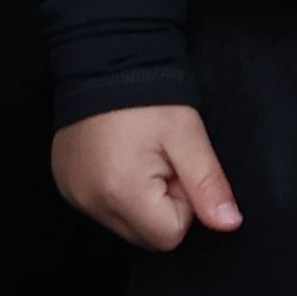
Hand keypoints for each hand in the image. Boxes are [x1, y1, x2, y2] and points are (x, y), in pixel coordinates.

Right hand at [54, 102, 243, 250]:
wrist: (103, 60)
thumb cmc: (150, 96)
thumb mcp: (188, 135)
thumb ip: (208, 184)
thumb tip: (230, 224)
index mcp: (121, 193)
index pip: (170, 235)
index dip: (184, 203)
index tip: (177, 165)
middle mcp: (90, 203)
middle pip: (146, 235)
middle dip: (162, 204)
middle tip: (161, 159)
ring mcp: (74, 196)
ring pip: (124, 224)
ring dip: (140, 199)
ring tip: (140, 155)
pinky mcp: (66, 186)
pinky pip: (102, 208)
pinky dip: (117, 192)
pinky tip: (120, 157)